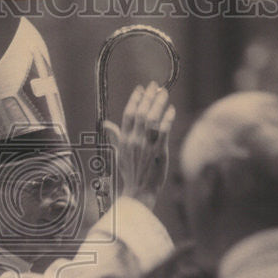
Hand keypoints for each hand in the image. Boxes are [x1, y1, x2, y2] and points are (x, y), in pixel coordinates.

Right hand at [102, 82, 176, 209]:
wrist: (139, 191)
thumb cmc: (130, 173)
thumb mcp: (119, 154)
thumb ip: (115, 137)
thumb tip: (106, 124)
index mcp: (124, 140)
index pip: (128, 114)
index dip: (135, 99)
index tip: (141, 88)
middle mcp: (134, 141)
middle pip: (141, 113)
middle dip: (148, 97)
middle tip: (155, 86)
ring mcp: (146, 146)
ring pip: (152, 119)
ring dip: (158, 104)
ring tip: (164, 94)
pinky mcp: (159, 152)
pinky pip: (163, 131)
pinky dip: (167, 118)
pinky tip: (171, 110)